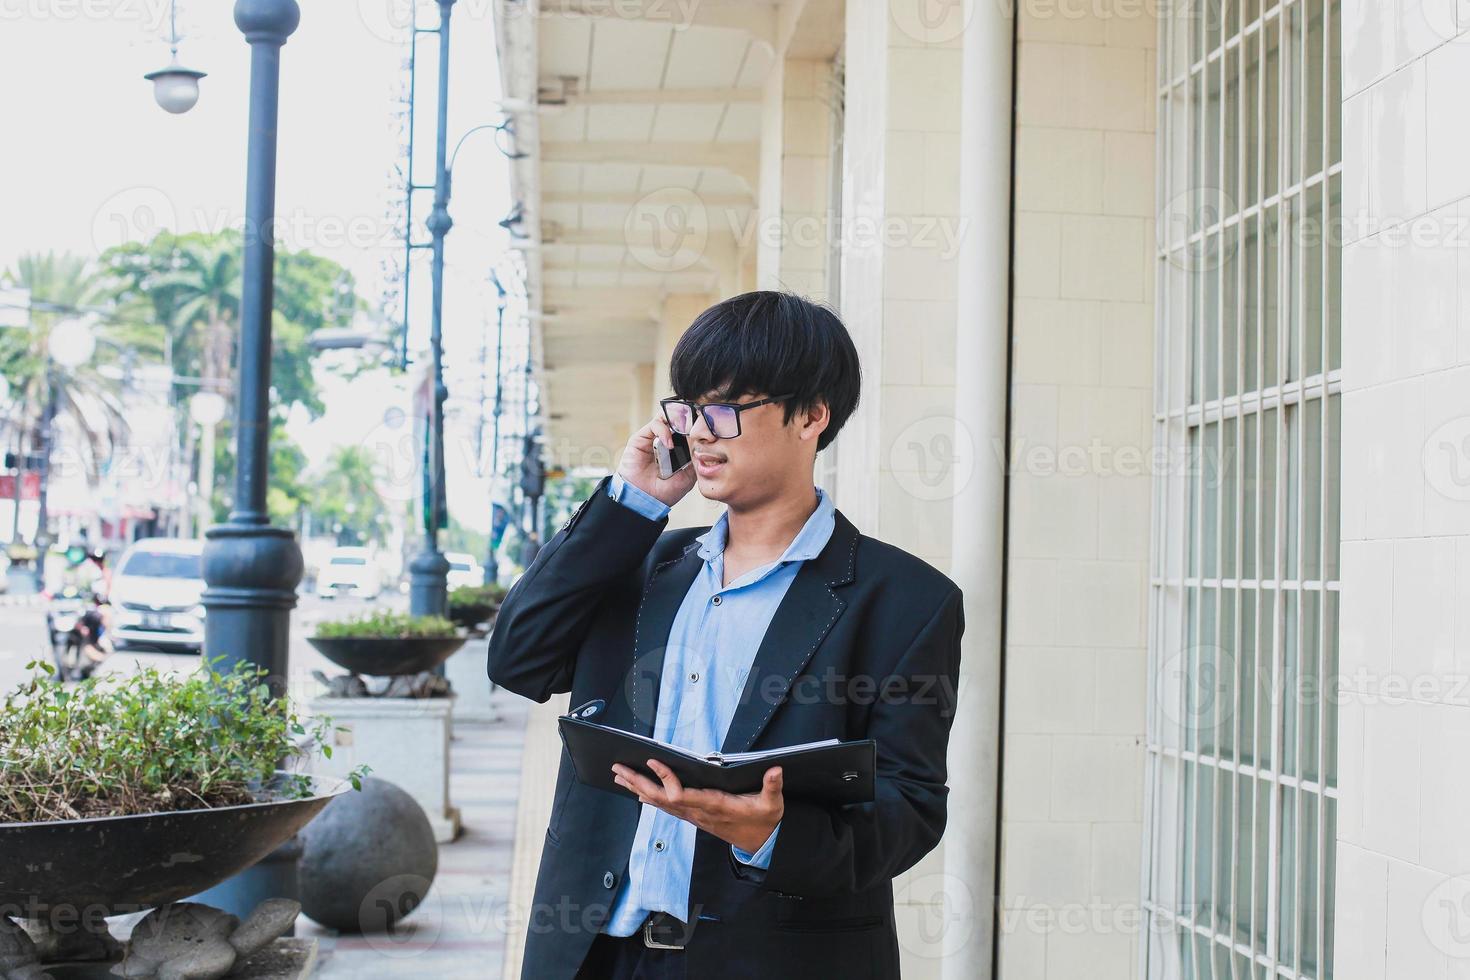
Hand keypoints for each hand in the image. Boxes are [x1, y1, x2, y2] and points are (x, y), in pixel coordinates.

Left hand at [612, 759, 783, 854]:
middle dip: (638, 783)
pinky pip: (666, 807)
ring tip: (620, 775)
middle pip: (661, 799)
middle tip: (618, 768)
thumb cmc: (764, 821)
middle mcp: (698, 812)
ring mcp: (693, 816)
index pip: (683, 793)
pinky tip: (637, 791)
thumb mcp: (773, 804)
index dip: (666, 779)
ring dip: (638, 789)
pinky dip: (649, 797)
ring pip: (659, 803)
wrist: (761, 843)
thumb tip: (776, 770)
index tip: (653, 761)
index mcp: (714, 805)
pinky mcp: (693, 816)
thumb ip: (772, 786)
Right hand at [616, 414, 696, 507]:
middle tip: (700, 424)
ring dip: (679, 421)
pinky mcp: (641, 438)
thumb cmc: (666, 491)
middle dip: (691, 420)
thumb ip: (695, 457)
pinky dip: (664, 431)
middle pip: (680, 419)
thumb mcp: (689, 475)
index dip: (699, 426)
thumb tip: (704, 439)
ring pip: (668, 417)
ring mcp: (654, 438)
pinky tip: (669, 444)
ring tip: (686, 431)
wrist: (645, 501)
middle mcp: (667, 440)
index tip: (709, 428)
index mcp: (680, 448)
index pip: (691, 428)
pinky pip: (656, 425)